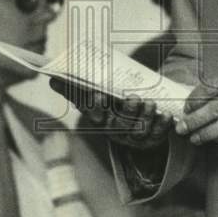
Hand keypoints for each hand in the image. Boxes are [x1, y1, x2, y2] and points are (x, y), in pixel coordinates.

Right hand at [49, 78, 171, 150]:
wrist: (132, 121)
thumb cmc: (109, 104)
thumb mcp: (91, 95)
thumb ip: (73, 87)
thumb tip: (51, 77)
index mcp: (100, 120)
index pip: (95, 115)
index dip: (96, 106)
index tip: (99, 94)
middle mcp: (115, 131)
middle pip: (120, 125)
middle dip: (127, 113)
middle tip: (134, 98)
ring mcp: (133, 137)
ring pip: (139, 131)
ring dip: (145, 117)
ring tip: (150, 103)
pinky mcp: (150, 139)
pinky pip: (157, 135)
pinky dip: (162, 126)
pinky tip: (166, 115)